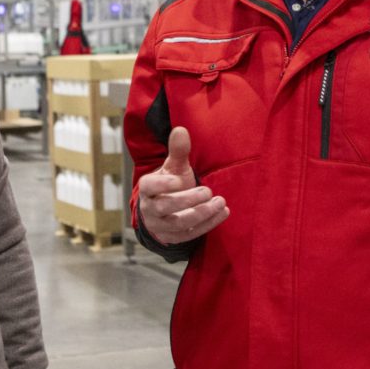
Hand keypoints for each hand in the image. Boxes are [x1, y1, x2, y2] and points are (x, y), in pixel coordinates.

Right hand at [136, 126, 228, 244]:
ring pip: (179, 223)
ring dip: (202, 213)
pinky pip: (190, 234)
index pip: (149, 187)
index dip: (163, 184)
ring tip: (220, 202)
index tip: (180, 179)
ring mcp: (160, 226)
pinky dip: (208, 224)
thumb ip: (178, 150)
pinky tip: (222, 213)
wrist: (167, 208)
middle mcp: (150, 209)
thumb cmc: (172, 183)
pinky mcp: (173, 238)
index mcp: (147, 188)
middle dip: (189, 200)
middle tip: (208, 191)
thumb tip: (181, 130)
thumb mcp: (174, 166)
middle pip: (166, 207)